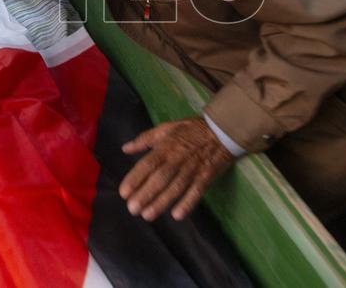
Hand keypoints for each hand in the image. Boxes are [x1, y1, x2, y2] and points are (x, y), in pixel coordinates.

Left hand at [119, 117, 234, 221]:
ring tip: (148, 215)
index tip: (123, 193)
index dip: (135, 178)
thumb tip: (125, 148)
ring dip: (161, 202)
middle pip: (159, 178)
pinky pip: (196, 192)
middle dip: (145, 194)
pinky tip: (177, 215)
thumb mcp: (166, 128)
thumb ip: (145, 139)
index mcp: (165, 147)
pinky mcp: (206, 177)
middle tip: (133, 209)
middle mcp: (177, 159)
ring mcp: (192, 169)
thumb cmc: (190, 130)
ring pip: (175, 187)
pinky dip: (187, 203)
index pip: (147, 164)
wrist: (221, 130)